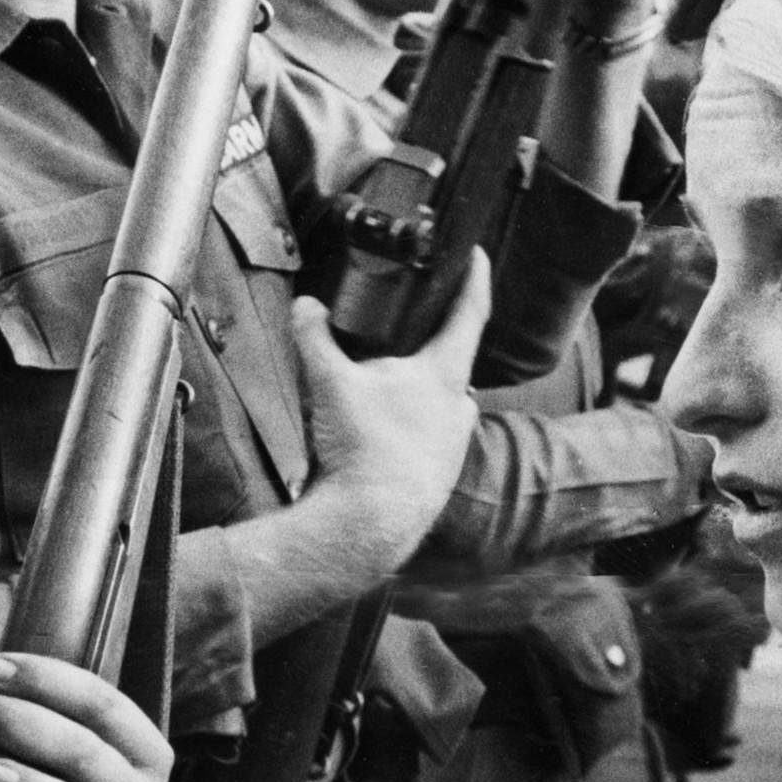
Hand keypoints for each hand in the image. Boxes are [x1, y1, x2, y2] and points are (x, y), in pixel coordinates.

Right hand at [290, 247, 491, 565]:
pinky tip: (378, 433)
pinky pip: (428, 436)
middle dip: (427, 344)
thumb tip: (305, 306)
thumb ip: (315, 339)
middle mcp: (458, 406)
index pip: (470, 313)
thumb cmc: (364, 450)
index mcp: (443, 375)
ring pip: (440, 402)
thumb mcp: (329, 384)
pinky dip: (407, 426)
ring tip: (379, 389)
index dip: (474, 279)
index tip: (476, 257)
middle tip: (402, 332)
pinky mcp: (440, 472)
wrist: (371, 524)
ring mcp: (453, 442)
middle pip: (451, 360)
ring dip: (415, 391)